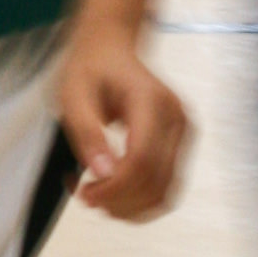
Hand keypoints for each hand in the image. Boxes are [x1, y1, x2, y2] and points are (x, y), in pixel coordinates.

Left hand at [58, 26, 190, 222]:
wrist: (111, 50)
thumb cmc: (92, 68)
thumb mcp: (74, 95)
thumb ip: (87, 133)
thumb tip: (103, 172)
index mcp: (151, 100)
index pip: (142, 158)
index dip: (115, 187)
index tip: (85, 194)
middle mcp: (176, 117)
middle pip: (156, 180)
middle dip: (119, 200)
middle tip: (85, 196)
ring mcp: (183, 132)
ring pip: (165, 191)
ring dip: (130, 206)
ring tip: (97, 196)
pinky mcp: (180, 144)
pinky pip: (166, 186)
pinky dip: (140, 199)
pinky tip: (114, 192)